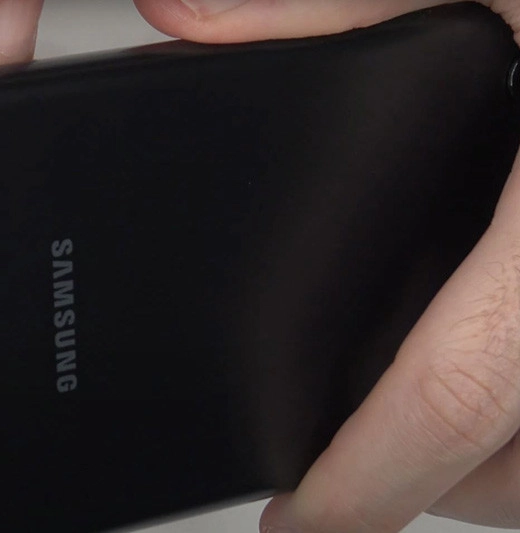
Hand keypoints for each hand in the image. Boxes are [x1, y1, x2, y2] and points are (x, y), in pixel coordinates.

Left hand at [131, 0, 519, 530]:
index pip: (453, 396)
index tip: (300, 528)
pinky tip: (502, 346)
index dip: (365, 485)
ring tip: (429, 425)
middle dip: (422, 479)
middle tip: (348, 462)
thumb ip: (338, 11)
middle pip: (518, 468)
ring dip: (496, 460)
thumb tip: (187, 19)